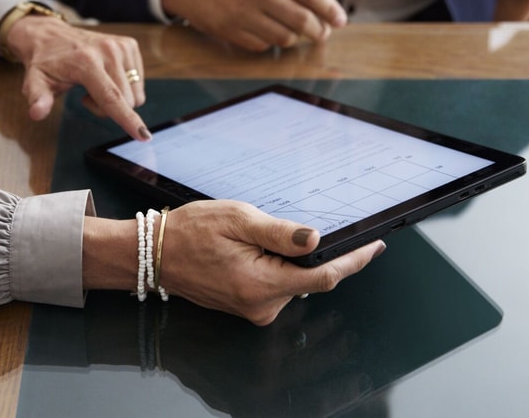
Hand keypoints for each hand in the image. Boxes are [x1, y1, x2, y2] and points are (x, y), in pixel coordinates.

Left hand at [3, 16, 150, 140]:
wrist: (51, 35)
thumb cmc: (45, 62)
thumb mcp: (34, 82)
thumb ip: (38, 98)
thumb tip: (36, 113)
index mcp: (86, 62)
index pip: (112, 97)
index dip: (127, 119)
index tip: (144, 136)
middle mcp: (108, 51)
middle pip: (125, 101)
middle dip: (108, 109)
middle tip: (86, 98)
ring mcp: (122, 46)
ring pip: (134, 94)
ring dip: (118, 99)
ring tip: (95, 86)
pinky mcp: (130, 45)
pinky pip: (138, 81)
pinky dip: (124, 86)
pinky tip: (105, 76)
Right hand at [159, 200, 384, 325]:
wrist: (154, 254)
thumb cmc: (190, 232)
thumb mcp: (237, 218)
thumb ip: (279, 232)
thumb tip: (315, 238)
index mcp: (260, 284)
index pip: (323, 276)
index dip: (353, 260)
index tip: (374, 246)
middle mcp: (261, 305)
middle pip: (312, 279)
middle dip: (320, 254)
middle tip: (313, 225)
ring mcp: (254, 309)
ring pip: (295, 282)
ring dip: (296, 261)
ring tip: (265, 235)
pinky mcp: (249, 307)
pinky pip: (278, 286)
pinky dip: (281, 268)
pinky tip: (261, 250)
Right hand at [162, 0, 347, 51]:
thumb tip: (324, 12)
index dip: (330, 9)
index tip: (341, 20)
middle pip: (302, 20)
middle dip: (318, 31)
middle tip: (321, 33)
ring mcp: (242, 13)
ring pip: (285, 37)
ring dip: (293, 38)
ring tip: (290, 31)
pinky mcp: (230, 31)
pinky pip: (263, 46)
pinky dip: (270, 43)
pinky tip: (264, 32)